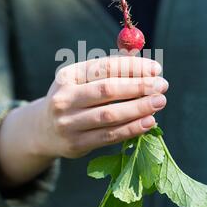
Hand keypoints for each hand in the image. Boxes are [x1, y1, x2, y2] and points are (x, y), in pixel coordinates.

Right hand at [38, 56, 167, 158]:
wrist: (44, 130)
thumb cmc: (73, 99)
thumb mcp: (81, 80)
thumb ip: (109, 71)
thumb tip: (142, 62)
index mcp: (67, 76)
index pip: (104, 67)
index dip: (132, 67)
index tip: (155, 68)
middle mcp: (64, 98)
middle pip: (107, 90)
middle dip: (138, 86)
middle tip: (162, 85)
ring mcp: (68, 123)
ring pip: (110, 115)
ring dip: (139, 108)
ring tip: (159, 101)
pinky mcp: (76, 144)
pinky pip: (109, 136)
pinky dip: (131, 129)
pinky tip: (149, 122)